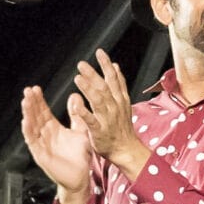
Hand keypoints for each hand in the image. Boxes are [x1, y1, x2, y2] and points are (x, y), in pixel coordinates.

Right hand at [20, 85, 92, 199]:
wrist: (81, 178)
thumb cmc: (80, 157)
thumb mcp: (80, 131)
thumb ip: (77, 115)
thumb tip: (75, 96)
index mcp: (53, 129)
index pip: (43, 112)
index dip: (39, 100)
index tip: (35, 88)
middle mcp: (45, 135)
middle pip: (35, 116)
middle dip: (31, 103)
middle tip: (28, 90)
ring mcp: (41, 145)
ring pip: (32, 127)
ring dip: (28, 114)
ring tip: (25, 101)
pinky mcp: (41, 155)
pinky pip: (33, 142)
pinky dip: (29, 131)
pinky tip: (25, 121)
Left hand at [71, 50, 148, 175]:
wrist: (126, 150)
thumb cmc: (122, 127)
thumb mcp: (123, 103)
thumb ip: (118, 84)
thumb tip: (114, 65)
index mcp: (120, 100)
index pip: (114, 79)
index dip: (106, 66)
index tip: (99, 52)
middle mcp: (115, 107)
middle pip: (104, 88)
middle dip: (94, 75)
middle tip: (82, 64)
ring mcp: (108, 119)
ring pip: (99, 101)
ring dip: (89, 89)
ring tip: (78, 78)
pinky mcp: (100, 132)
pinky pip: (91, 121)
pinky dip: (85, 113)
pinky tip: (77, 105)